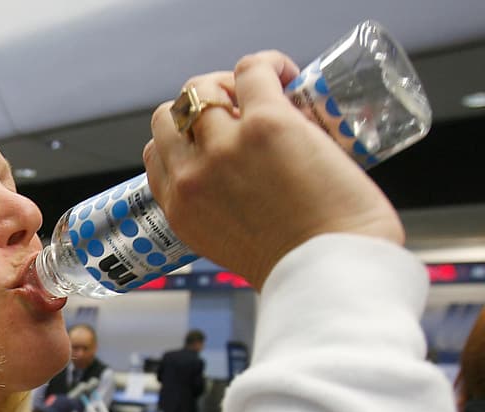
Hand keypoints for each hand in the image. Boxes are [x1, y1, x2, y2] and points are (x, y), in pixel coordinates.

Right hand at [142, 50, 403, 289]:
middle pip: (170, 115)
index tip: (215, 138)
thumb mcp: (231, 249)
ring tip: (267, 93)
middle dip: (199, 108)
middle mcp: (192, 176)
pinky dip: (270, 65)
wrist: (328, 271)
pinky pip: (252, 69)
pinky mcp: (265, 124)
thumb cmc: (297, 268)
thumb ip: (223, 220)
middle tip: (239, 113)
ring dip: (231, 84)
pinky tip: (289, 76)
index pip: (156, 154)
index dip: (183, 138)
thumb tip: (248, 193)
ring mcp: (224, 147)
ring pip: (201, 87)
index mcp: (181, 209)